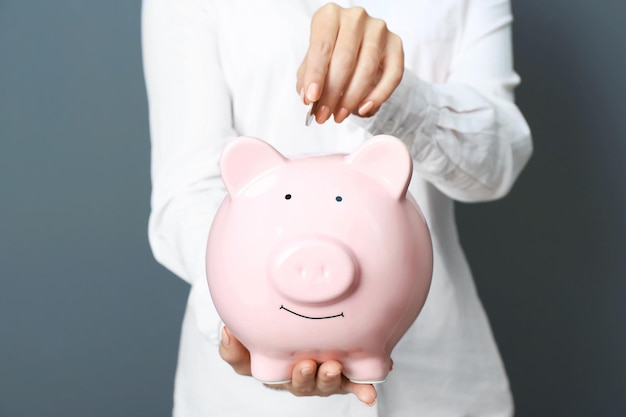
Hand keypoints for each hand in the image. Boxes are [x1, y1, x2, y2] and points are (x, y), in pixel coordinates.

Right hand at [219, 327, 377, 405]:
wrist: (283, 329)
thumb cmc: (263, 342)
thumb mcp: (244, 347)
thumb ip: (232, 346)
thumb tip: (226, 332)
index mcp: (280, 375)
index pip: (286, 382)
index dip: (297, 378)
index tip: (302, 366)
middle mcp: (305, 377)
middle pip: (311, 385)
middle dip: (316, 378)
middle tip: (318, 363)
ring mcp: (325, 372)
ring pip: (334, 382)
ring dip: (340, 378)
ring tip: (340, 365)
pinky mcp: (344, 368)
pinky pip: (356, 376)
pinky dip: (366, 379)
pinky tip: (382, 371)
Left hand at [296, 3, 403, 123]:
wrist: (357, 45)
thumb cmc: (331, 53)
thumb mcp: (314, 61)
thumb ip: (308, 78)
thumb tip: (309, 99)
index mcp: (330, 16)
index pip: (322, 47)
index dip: (316, 75)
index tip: (311, 98)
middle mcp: (355, 18)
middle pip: (344, 59)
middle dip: (332, 93)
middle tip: (324, 114)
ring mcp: (378, 30)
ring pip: (367, 69)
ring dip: (351, 98)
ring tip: (339, 115)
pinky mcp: (395, 45)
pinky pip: (392, 75)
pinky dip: (377, 96)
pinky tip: (363, 110)